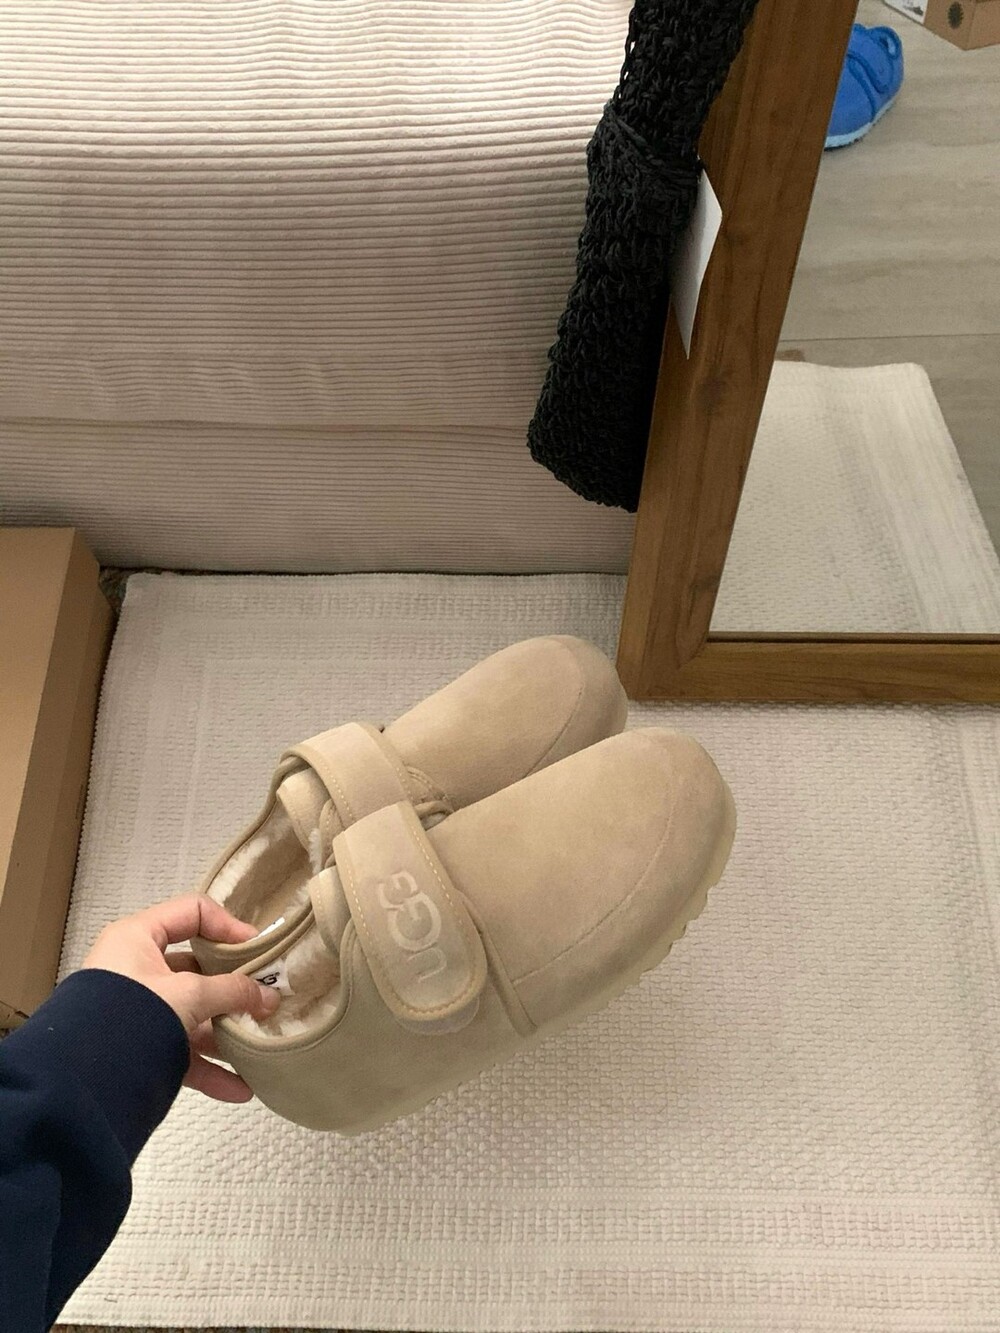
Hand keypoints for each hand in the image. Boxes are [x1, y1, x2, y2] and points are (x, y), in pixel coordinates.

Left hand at [83, 895, 280, 1102]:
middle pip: (197, 969)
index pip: (192, 912)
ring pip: (192, 1014)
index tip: (258, 951)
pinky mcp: (140, 1049)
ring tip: (258, 1044)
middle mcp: (137, 970)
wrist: (82, 1078)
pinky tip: (240, 1087)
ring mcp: (138, 1012)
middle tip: (266, 999)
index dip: (228, 926)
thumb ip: (234, 991)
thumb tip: (271, 998)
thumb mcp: (190, 993)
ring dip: (226, 1031)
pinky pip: (181, 1052)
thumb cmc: (135, 1012)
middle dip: (234, 988)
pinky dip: (210, 1068)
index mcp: (138, 938)